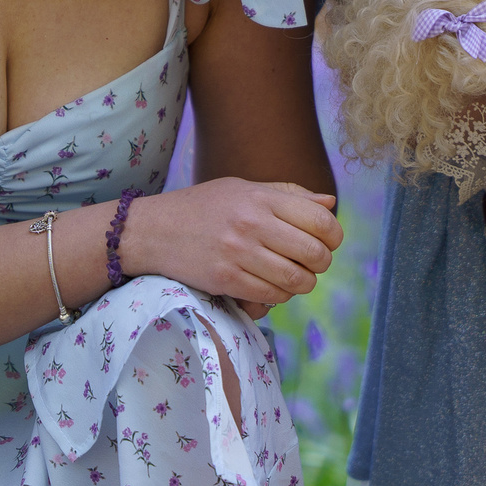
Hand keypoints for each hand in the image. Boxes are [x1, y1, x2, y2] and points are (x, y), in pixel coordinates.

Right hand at [121, 179, 341, 308]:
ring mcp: (238, 253)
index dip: (333, 236)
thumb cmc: (202, 207)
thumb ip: (288, 195)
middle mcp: (251, 223)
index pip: (319, 220)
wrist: (151, 230)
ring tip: (293, 277)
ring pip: (296, 280)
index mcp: (260, 197)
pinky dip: (279, 296)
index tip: (328, 242)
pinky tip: (270, 286)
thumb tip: (330, 204)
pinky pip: (271, 296)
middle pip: (313, 253)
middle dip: (321, 263)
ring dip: (302, 283)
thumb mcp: (243, 188)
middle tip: (312, 263)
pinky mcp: (224, 279)